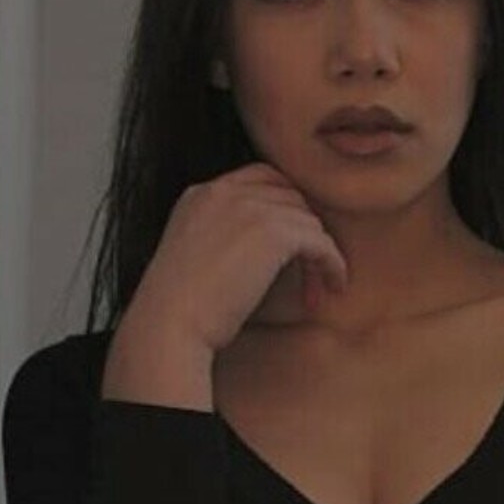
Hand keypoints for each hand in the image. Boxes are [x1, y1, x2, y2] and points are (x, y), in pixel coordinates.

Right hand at [131, 162, 349, 354]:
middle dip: (304, 233)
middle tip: (312, 274)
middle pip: (289, 196)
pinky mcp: (273, 233)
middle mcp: (224, 192)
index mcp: (200, 195)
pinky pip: (319, 241)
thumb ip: (223, 238)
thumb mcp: (195, 259)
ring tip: (318, 291)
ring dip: (319, 254)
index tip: (295, 243)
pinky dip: (332, 263)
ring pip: (307, 220)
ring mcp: (248, 208)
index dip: (285, 207)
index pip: (260, 179)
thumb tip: (266, 252)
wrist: (170, 325)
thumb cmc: (181, 311)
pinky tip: (333, 286)